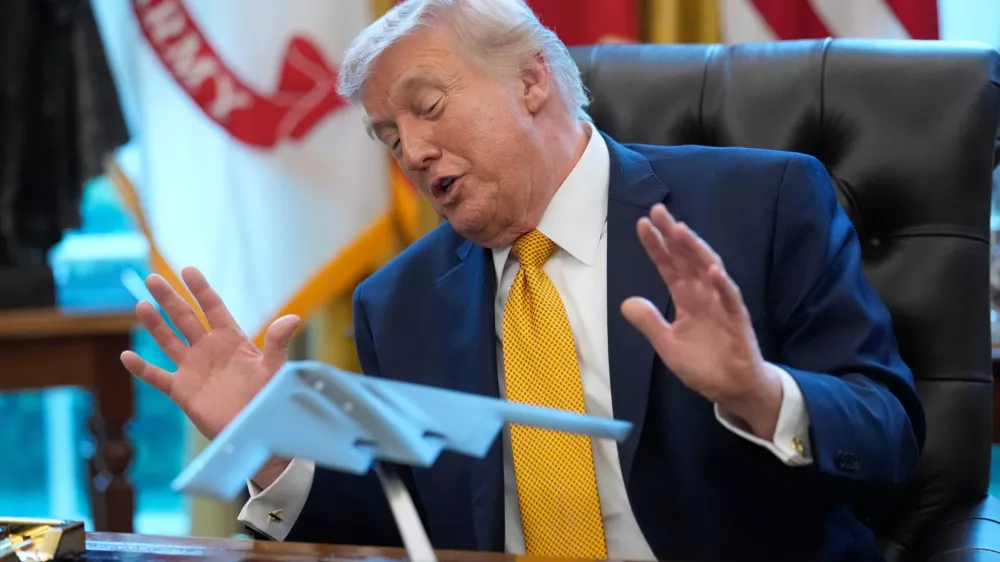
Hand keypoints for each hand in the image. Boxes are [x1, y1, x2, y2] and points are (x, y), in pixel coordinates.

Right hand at [120, 267, 299, 485]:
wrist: (256, 430)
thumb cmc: (269, 398)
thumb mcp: (274, 368)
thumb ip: (278, 343)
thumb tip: (293, 318)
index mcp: (231, 339)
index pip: (213, 308)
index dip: (201, 290)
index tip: (188, 270)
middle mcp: (209, 349)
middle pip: (185, 318)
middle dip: (170, 299)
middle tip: (154, 278)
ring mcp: (193, 368)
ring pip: (168, 341)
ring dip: (154, 324)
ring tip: (141, 304)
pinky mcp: (182, 390)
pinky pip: (158, 377)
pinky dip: (142, 368)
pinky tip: (126, 356)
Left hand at [621, 204, 782, 439]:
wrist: (732, 390)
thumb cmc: (704, 364)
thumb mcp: (667, 344)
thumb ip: (649, 322)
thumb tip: (626, 302)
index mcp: (686, 297)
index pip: (669, 265)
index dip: (656, 246)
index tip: (642, 225)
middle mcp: (703, 294)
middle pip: (687, 258)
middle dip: (673, 234)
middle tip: (658, 210)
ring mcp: (721, 304)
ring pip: (709, 269)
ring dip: (695, 249)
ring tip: (680, 230)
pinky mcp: (737, 320)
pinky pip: (730, 299)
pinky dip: (722, 284)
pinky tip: (712, 270)